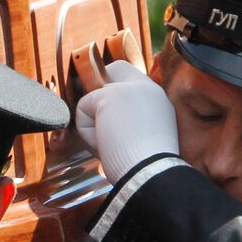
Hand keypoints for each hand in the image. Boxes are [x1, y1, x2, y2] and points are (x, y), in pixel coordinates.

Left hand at [75, 60, 179, 181]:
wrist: (151, 171)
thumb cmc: (147, 165)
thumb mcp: (145, 135)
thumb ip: (130, 118)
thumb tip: (103, 116)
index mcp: (158, 99)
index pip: (131, 76)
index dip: (112, 90)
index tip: (108, 116)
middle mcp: (146, 87)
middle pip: (112, 70)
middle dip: (100, 94)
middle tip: (101, 125)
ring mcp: (128, 88)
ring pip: (94, 98)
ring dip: (93, 125)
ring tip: (112, 144)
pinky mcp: (109, 96)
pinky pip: (82, 108)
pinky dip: (86, 131)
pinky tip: (105, 143)